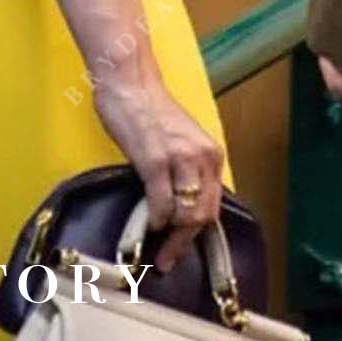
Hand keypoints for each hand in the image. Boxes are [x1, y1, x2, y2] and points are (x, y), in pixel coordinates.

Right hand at [93, 66, 224, 273]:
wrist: (129, 81)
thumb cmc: (147, 109)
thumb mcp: (179, 141)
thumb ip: (185, 170)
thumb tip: (179, 204)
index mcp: (211, 154)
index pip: (212, 206)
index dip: (198, 235)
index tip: (182, 251)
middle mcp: (202, 158)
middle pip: (202, 215)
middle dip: (184, 242)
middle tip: (167, 258)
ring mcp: (180, 159)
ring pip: (186, 213)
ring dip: (170, 234)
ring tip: (155, 240)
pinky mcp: (155, 159)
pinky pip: (161, 202)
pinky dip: (156, 218)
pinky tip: (148, 220)